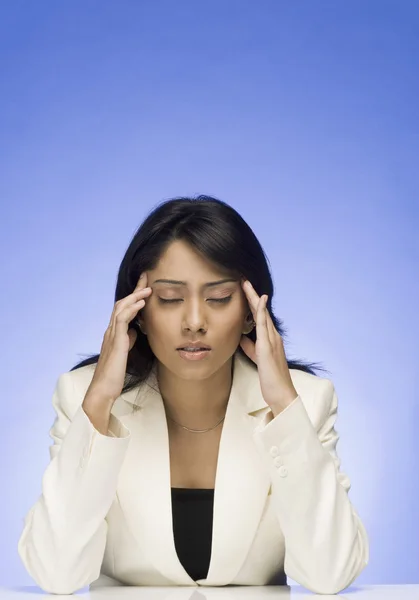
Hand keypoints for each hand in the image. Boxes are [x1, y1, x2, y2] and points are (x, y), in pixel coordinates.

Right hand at [85, 272, 152, 405]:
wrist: (103, 390)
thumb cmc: (113, 375)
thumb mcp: (124, 353)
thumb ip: (128, 341)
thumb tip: (136, 332)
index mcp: (113, 333)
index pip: (124, 310)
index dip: (134, 297)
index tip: (145, 286)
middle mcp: (110, 331)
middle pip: (122, 303)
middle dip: (135, 290)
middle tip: (146, 278)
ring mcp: (111, 335)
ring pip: (121, 308)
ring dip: (135, 296)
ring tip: (148, 287)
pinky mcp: (115, 342)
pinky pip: (122, 320)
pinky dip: (132, 309)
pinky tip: (142, 303)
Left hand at [239, 279, 297, 414]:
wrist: (281, 393)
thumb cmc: (270, 378)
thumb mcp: (257, 358)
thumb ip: (250, 347)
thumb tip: (241, 337)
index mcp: (270, 339)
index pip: (260, 317)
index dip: (252, 303)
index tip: (243, 290)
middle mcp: (273, 336)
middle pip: (261, 311)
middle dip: (252, 295)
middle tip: (243, 280)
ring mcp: (272, 339)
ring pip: (262, 313)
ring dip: (254, 297)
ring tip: (245, 283)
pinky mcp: (268, 346)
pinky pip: (264, 324)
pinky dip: (261, 311)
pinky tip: (259, 300)